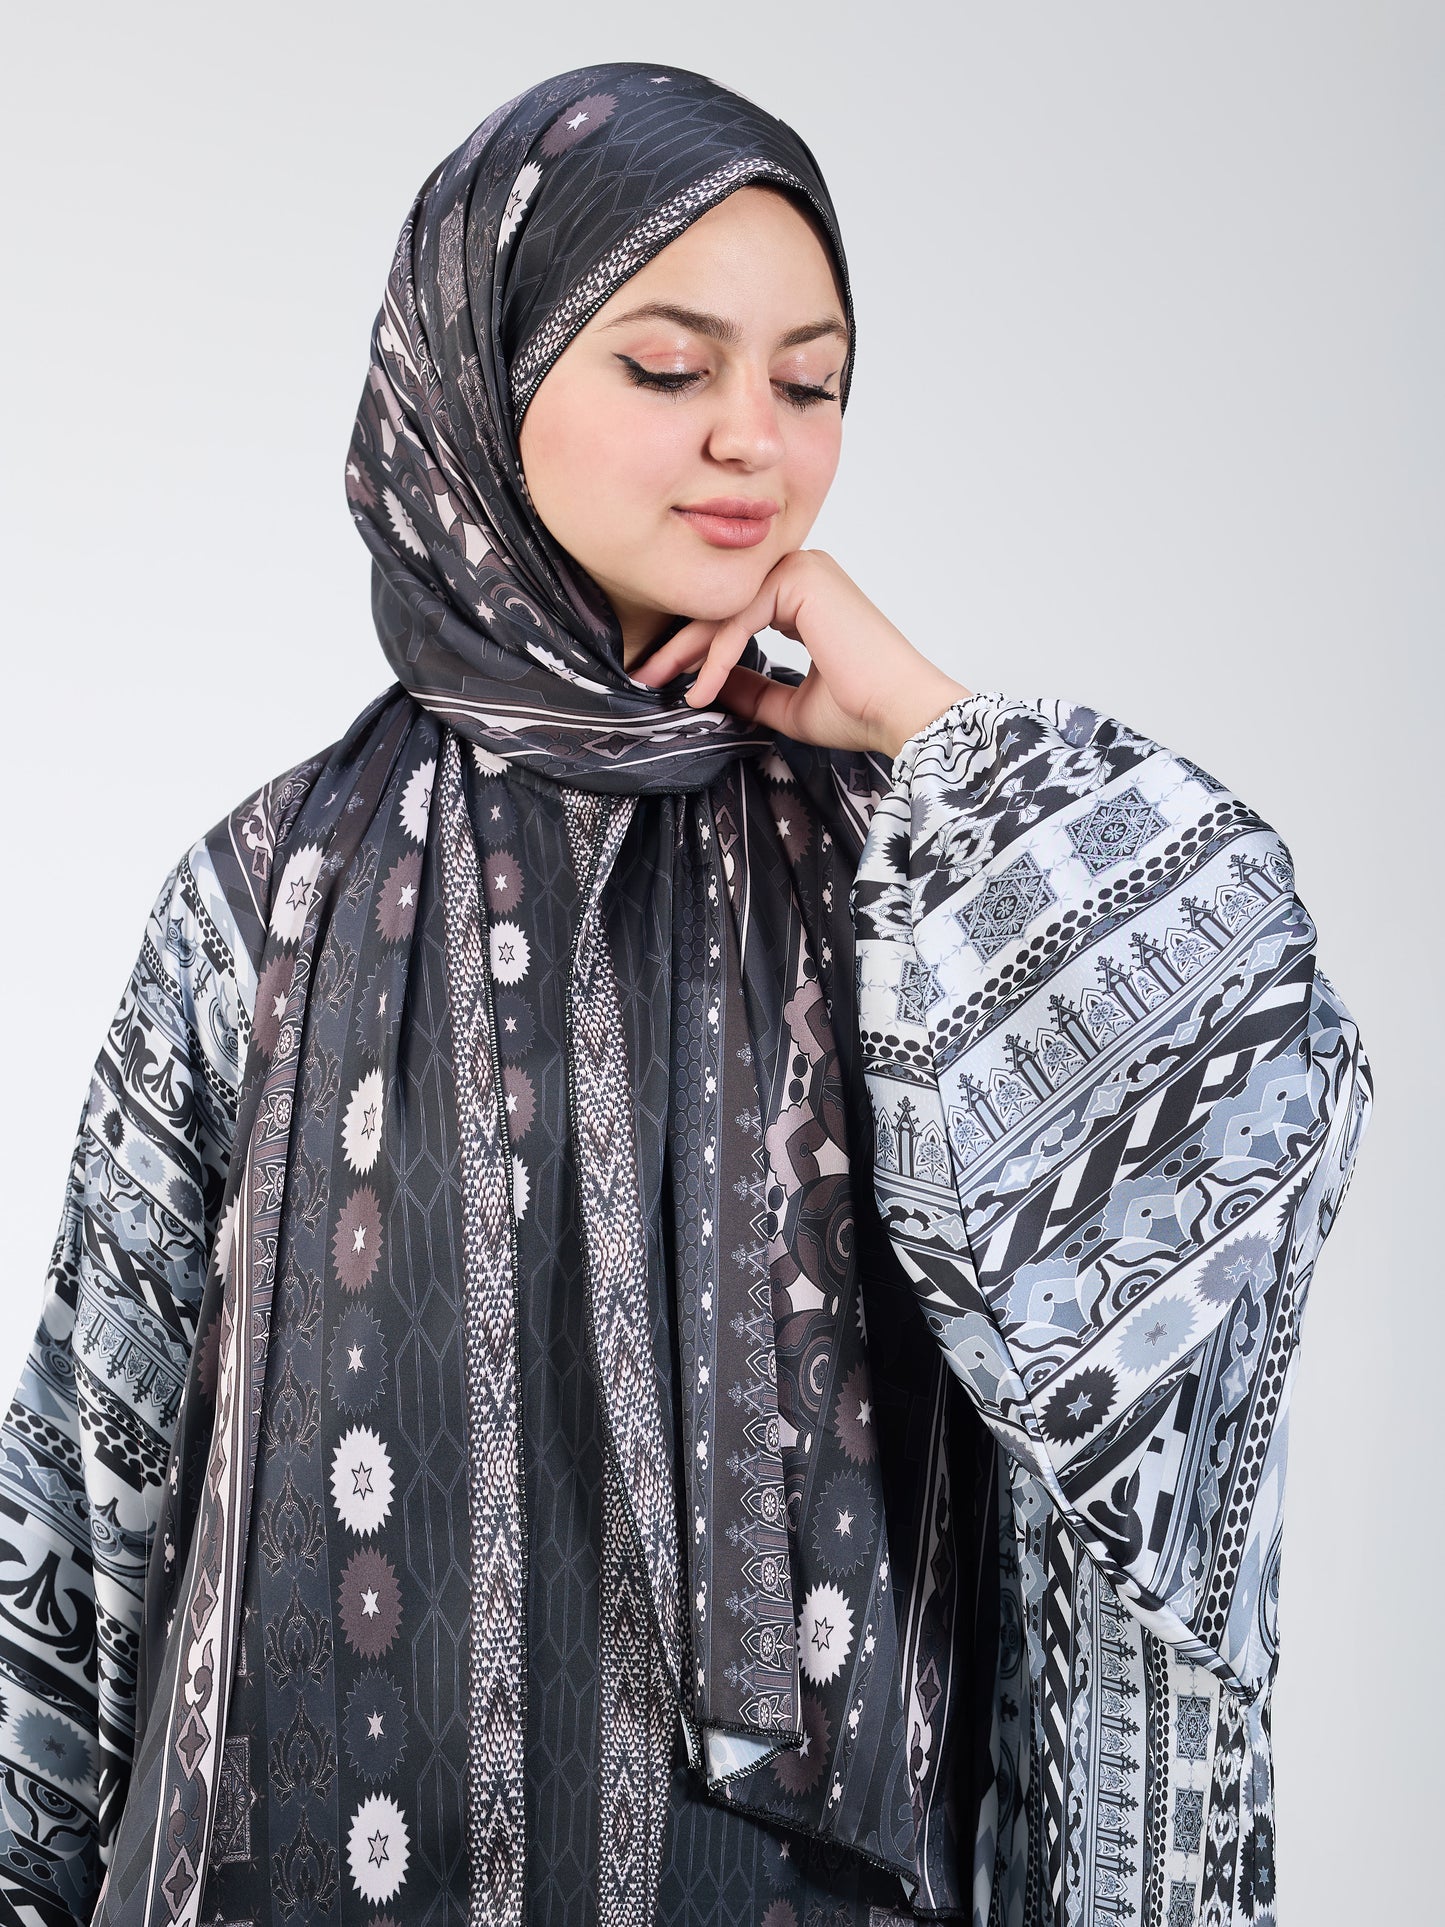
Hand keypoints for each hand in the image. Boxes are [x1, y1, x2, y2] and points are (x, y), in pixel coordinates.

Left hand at [630, 549, 971, 761]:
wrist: (900, 712)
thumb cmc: (860, 711)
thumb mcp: (786, 703)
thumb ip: (749, 689)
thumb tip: (709, 686)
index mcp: (803, 595)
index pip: (734, 613)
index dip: (696, 645)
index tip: (666, 679)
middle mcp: (803, 574)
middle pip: (724, 604)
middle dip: (679, 641)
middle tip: (644, 673)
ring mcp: (804, 571)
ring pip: (726, 608)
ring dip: (688, 648)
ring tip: (660, 682)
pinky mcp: (802, 579)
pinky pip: (740, 617)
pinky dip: (717, 656)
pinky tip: (702, 688)